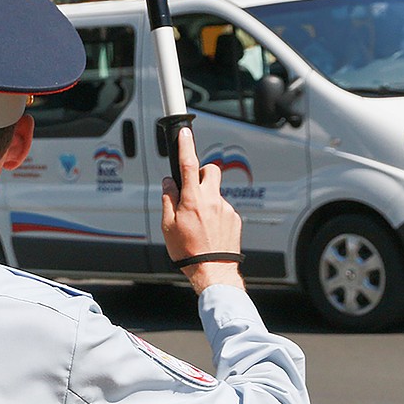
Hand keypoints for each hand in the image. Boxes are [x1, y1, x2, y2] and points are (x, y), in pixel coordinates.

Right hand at [160, 127, 244, 293]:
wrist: (213, 270)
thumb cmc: (188, 250)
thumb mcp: (168, 226)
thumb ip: (168, 199)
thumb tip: (169, 183)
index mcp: (193, 199)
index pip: (189, 165)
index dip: (185, 146)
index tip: (184, 133)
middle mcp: (212, 199)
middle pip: (211, 171)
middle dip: (202, 173)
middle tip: (193, 188)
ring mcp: (226, 208)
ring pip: (216, 192)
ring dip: (207, 200)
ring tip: (200, 223)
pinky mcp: (235, 218)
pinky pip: (223, 208)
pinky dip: (216, 214)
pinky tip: (210, 231)